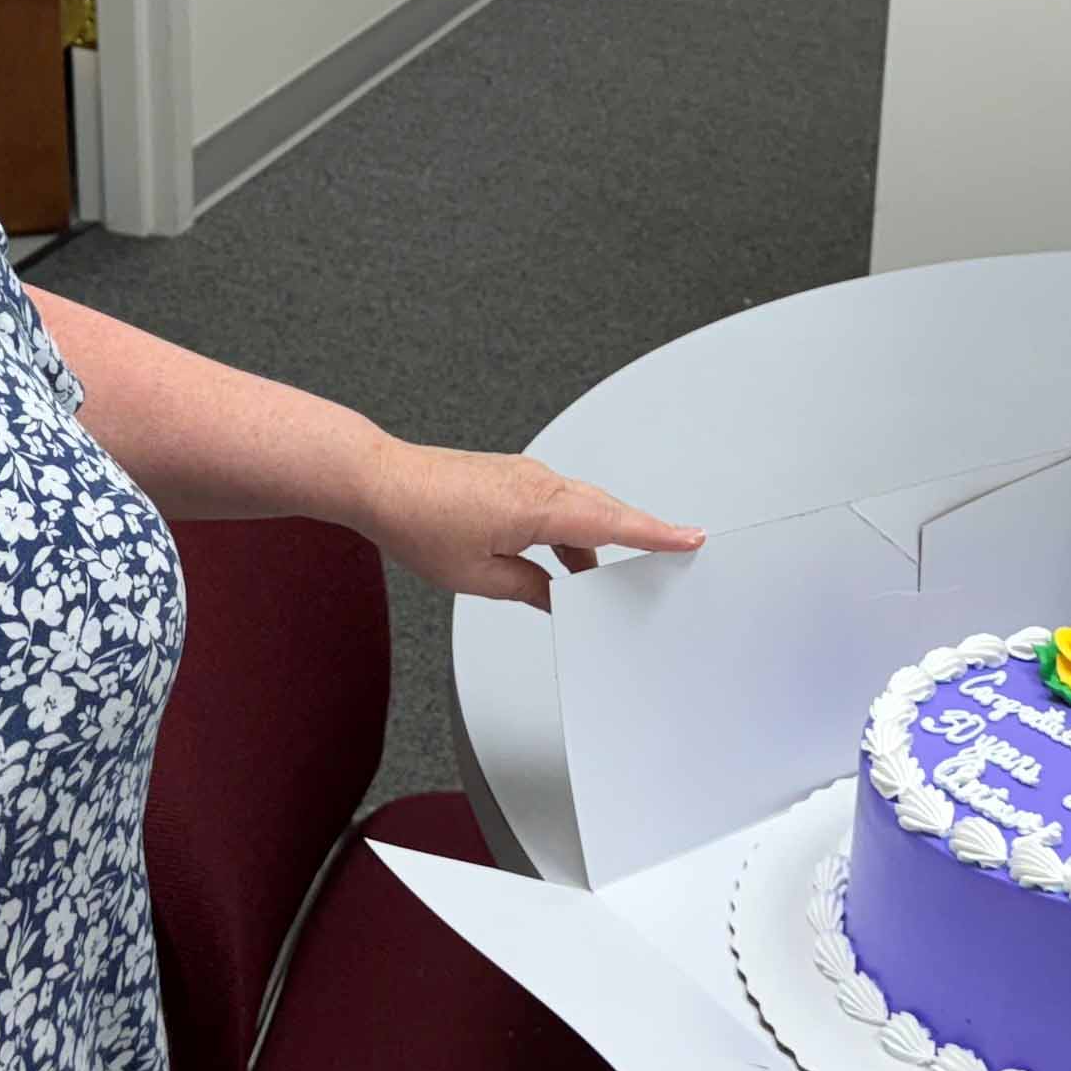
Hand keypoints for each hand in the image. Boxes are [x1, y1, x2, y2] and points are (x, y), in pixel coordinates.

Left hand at [353, 437, 703, 610]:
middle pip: (605, 511)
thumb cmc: (417, 520)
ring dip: (592, 539)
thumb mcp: (477, 577)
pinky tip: (558, 560)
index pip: (613, 523)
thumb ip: (527, 588)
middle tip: (666, 557)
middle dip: (636, 535)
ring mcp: (525, 475)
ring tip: (592, 581)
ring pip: (580, 507)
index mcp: (538, 506)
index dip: (657, 533)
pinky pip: (556, 502)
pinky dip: (568, 529)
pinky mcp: (511, 476)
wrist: (379, 480)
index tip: (692, 537)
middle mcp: (538, 481)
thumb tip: (553, 595)